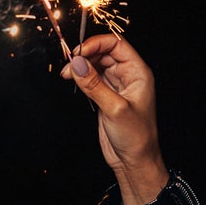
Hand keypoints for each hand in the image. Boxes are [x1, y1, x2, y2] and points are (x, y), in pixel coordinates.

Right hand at [61, 33, 168, 204]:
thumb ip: (94, 85)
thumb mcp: (115, 109)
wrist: (134, 162)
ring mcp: (116, 86)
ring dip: (81, 65)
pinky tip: (71, 78)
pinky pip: (92, 79)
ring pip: (96, 65)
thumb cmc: (136, 137)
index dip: (97, 43)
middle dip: (85, 54)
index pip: (117, 44)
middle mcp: (128, 76)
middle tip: (69, 64)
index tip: (79, 52)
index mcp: (138, 73)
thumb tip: (77, 64)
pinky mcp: (106, 97)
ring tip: (67, 73)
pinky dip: (81, 76)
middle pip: (104, 52)